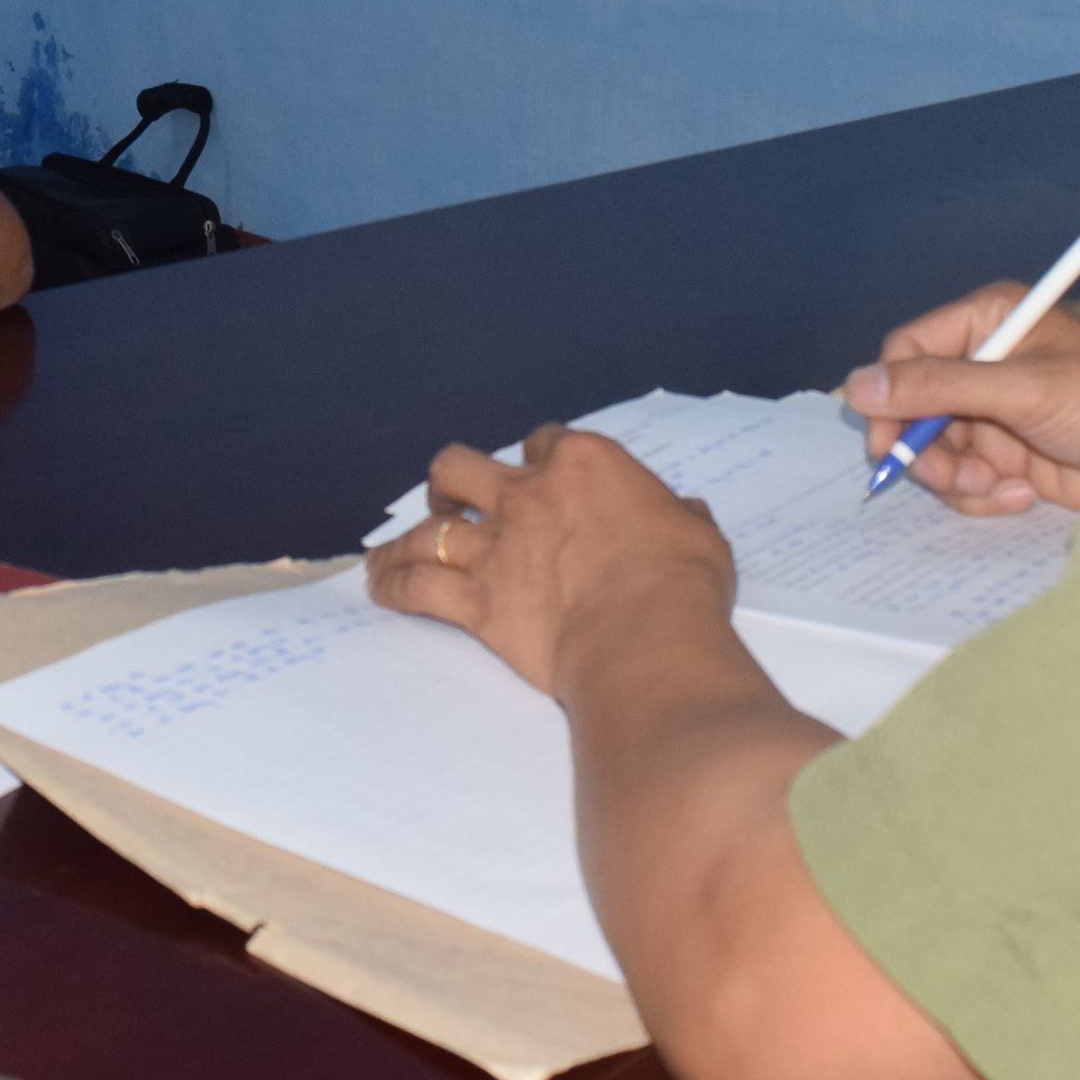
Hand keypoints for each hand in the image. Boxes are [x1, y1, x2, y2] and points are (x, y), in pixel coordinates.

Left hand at [364, 426, 733, 692]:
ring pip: (428, 528)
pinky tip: (381, 589)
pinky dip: (395, 585)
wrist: (645, 639)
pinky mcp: (477, 600)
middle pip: (462, 466)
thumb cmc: (682, 584)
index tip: (541, 472)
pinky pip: (419, 586)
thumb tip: (683, 512)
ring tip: (394, 549)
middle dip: (453, 480)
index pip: (548, 441)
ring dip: (407, 537)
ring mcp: (497, 546)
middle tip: (454, 499)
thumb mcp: (698, 536)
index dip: (540, 456)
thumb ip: (680, 517)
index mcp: (586, 465)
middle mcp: (529, 495)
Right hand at [844, 294, 1079, 513]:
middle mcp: (984, 362)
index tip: (891, 444)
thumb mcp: (1022, 389)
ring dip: (959, 478)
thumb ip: (938, 387)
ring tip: (1000, 485)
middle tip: (953, 478)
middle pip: (913, 408)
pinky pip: (967, 479)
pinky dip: (985, 494)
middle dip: (929, 450)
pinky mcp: (1010, 456)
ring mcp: (995, 412)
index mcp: (987, 321)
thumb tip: (856, 385)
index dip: (893, 399)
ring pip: (936, 450)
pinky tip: (1023, 495)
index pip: (907, 353)